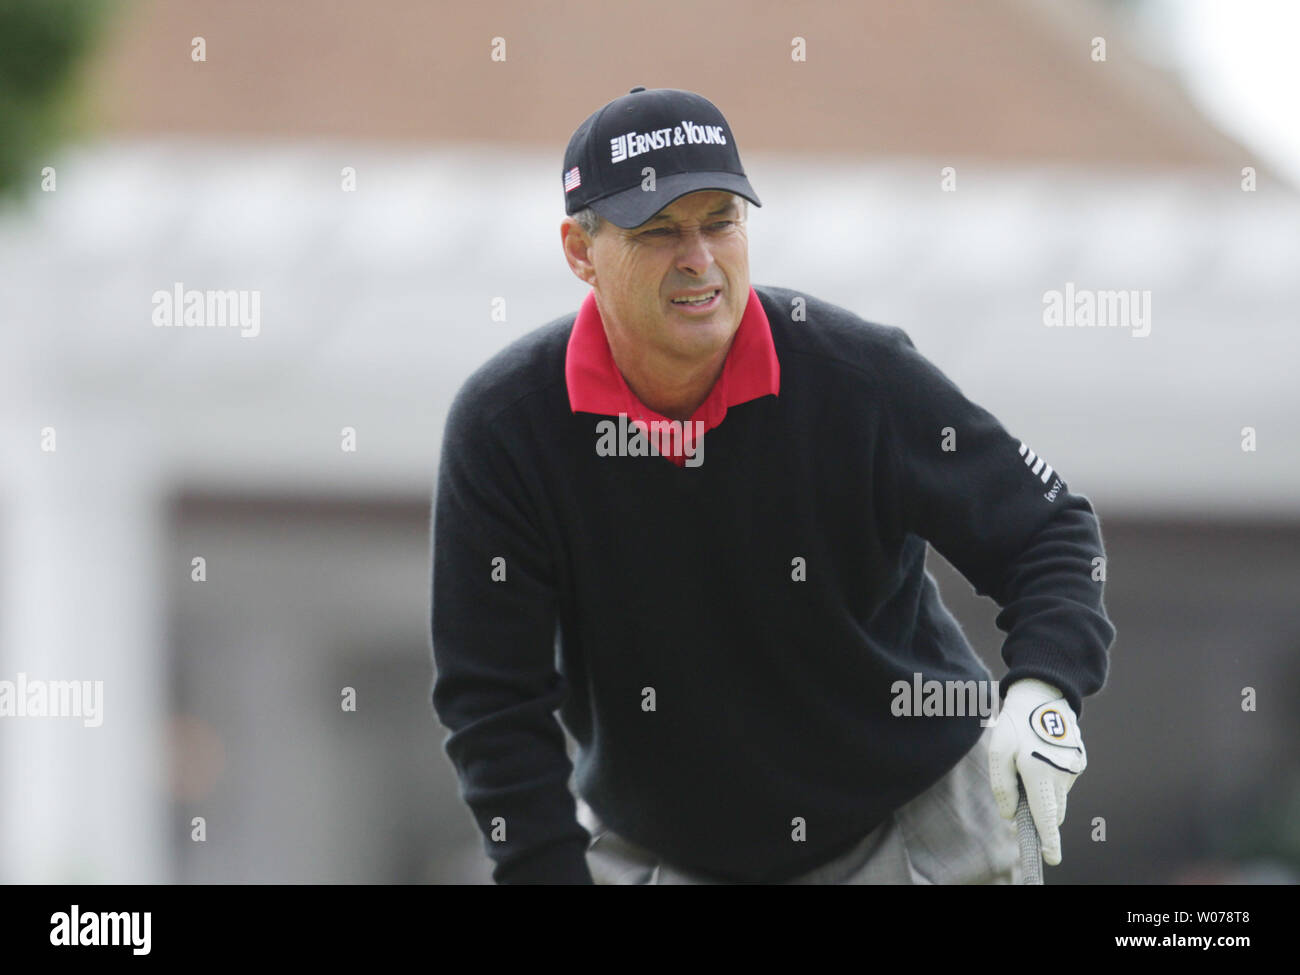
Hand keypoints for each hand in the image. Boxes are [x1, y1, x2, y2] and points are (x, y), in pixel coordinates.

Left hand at [988, 678, 1085, 865]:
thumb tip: (1010, 815)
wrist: (1044, 694)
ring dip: (1044, 793)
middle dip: (1039, 815)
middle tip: (1020, 803)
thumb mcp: (998, 752)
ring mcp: (1074, 768)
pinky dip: (1051, 778)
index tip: (1051, 858)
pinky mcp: (1079, 760)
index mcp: (1042, 775)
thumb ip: (1003, 787)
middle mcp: (1063, 775)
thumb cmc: (1016, 723)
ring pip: (1057, 795)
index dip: (1049, 840)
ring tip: (1026, 764)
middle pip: (1053, 810)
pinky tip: (1039, 755)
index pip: (1047, 817)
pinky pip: (1062, 780)